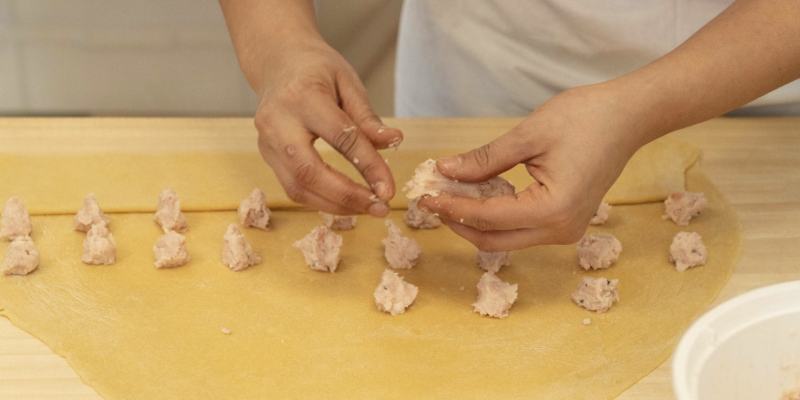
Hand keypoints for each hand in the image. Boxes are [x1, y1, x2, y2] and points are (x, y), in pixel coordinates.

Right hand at [253, 38, 401, 216]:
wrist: (277, 60)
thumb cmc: (316, 69)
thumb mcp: (348, 82)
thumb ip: (367, 117)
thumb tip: (394, 141)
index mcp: (302, 96)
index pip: (341, 138)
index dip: (368, 166)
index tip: (389, 189)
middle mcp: (277, 121)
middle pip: (309, 172)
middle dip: (347, 197)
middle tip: (379, 208)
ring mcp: (266, 141)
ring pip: (297, 188)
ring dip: (334, 205)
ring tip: (366, 208)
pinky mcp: (265, 155)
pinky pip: (292, 187)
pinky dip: (320, 200)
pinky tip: (344, 201)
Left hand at [417, 83, 644, 250]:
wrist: (629, 116)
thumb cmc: (587, 118)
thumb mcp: (528, 135)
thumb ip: (485, 159)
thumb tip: (446, 171)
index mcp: (552, 210)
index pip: (486, 218)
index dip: (451, 207)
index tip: (424, 196)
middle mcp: (560, 230)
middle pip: (492, 240)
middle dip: (458, 221)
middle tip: (431, 199)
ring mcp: (565, 231)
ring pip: (505, 239)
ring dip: (475, 220)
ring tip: (450, 194)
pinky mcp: (565, 223)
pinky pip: (520, 229)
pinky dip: (495, 216)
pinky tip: (477, 194)